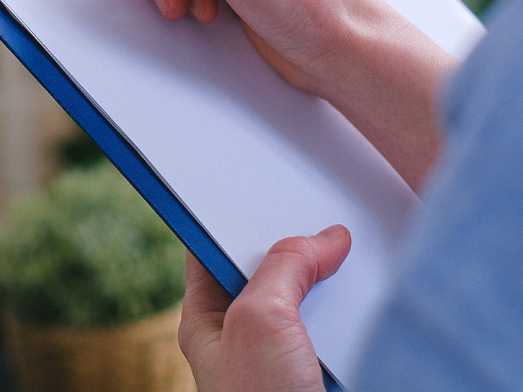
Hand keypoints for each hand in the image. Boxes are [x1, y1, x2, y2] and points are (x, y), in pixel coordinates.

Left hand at [179, 226, 351, 391]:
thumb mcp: (261, 318)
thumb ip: (285, 266)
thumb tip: (325, 240)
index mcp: (205, 317)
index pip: (213, 247)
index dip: (236, 218)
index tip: (261, 192)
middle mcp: (238, 335)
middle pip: (265, 271)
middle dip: (292, 249)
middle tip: (318, 221)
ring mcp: (277, 356)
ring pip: (302, 302)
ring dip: (324, 284)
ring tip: (345, 255)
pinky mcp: (311, 375)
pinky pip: (329, 333)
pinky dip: (346, 319)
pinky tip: (361, 301)